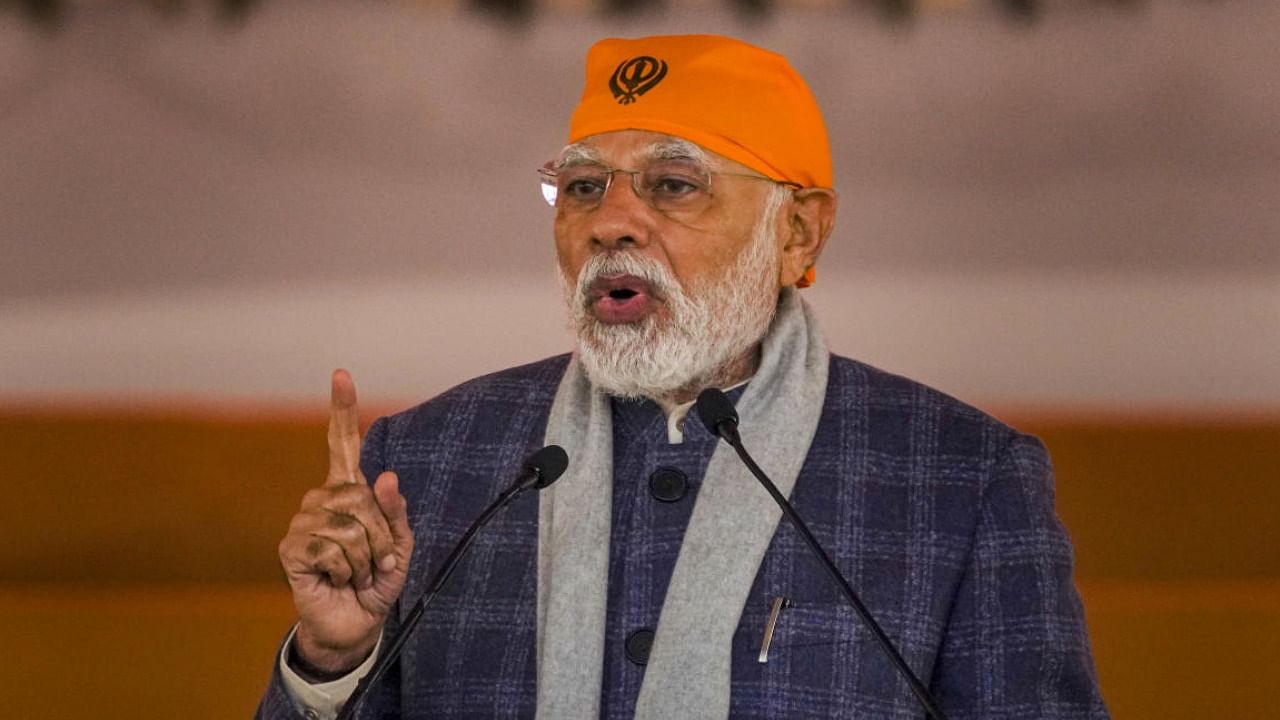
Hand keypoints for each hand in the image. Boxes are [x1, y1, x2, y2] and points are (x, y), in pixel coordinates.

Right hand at [277, 369, 413, 672]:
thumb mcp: (400, 545)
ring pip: (350, 526)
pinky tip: (338, 580)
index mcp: (349, 491)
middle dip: (381, 535)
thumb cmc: (378, 579)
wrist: (356, 623)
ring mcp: (303, 522)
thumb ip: (396, 512)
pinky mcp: (291, 549)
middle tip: (377, 561)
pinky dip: (346, 570)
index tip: (341, 373)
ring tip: (357, 573)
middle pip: (361, 498)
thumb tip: (385, 476)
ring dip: (365, 558)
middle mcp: (322, 499)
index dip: (341, 409)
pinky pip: (331, 548)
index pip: (343, 443)